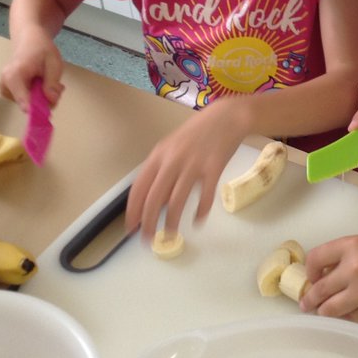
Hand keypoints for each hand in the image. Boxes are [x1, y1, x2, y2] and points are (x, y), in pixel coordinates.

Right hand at [0, 32, 64, 111]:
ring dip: (43, 96)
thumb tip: (51, 101)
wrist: (29, 38)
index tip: (51, 109)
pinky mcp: (8, 90)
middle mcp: (5, 85)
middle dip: (45, 99)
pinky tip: (42, 83)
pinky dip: (37, 94)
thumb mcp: (53, 63)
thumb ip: (52, 83)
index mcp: (14, 76)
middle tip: (58, 87)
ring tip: (49, 80)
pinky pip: (26, 99)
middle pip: (28, 104)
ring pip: (28, 103)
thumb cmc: (41, 48)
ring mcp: (5, 88)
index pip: (23, 102)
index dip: (38, 109)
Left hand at [124, 102, 250, 240]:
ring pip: (177, 201)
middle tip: (148, 240)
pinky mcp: (214, 168)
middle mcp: (172, 161)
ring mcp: (193, 165)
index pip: (138, 187)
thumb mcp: (172, 148)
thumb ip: (161, 171)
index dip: (133, 210)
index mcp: (158, 155)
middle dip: (148, 222)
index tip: (131, 228)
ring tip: (171, 235)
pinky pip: (204, 196)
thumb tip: (155, 202)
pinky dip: (200, 212)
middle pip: (154, 198)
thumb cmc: (197, 133)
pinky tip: (198, 221)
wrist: (226, 117)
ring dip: (171, 222)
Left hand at [299, 234, 357, 322]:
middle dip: (310, 298)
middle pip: (319, 289)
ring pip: (329, 309)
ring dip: (324, 310)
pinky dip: (345, 316)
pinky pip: (348, 318)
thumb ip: (343, 256)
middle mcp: (354, 268)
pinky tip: (348, 310)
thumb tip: (319, 274)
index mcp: (352, 246)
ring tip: (324, 310)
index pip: (315, 260)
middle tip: (307, 303)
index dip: (309, 271)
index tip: (311, 277)